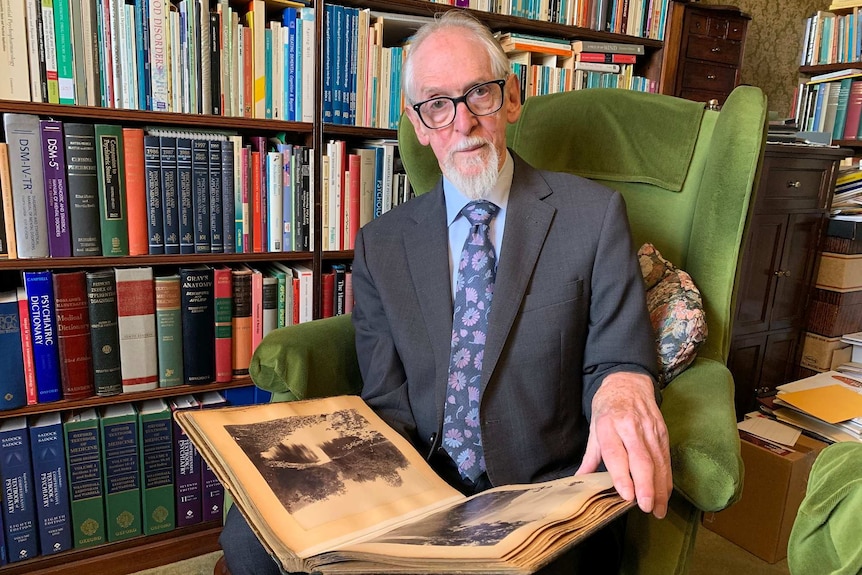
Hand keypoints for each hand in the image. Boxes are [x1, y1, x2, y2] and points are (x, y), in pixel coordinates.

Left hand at [575, 372, 671, 518]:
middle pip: (641, 459)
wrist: (629, 382)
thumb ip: (590, 456)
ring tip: (658, 510)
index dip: (621, 475)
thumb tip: (579, 480)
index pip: (616, 452)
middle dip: (645, 485)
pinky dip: (666, 479)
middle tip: (645, 507)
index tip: (626, 495)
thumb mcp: (593, 426)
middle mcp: (631, 427)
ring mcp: (649, 429)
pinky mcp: (662, 432)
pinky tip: (665, 495)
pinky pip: (666, 459)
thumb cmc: (607, 406)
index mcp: (608, 424)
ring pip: (657, 462)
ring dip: (659, 488)